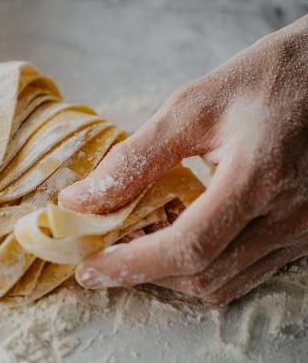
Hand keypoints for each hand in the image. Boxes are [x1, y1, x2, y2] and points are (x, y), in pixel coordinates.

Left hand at [59, 15, 307, 305]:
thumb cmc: (265, 79)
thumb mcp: (191, 107)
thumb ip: (133, 158)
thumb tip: (78, 200)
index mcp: (259, 178)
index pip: (186, 247)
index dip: (130, 265)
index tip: (88, 269)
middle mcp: (288, 216)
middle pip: (202, 276)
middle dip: (143, 273)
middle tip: (103, 253)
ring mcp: (302, 231)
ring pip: (222, 283)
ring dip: (169, 274)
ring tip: (135, 241)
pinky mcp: (303, 235)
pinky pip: (244, 272)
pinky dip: (200, 266)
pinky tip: (175, 234)